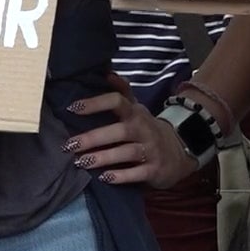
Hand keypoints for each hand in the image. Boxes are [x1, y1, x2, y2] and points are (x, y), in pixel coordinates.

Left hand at [63, 74, 199, 188]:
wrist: (179, 150)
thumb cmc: (146, 128)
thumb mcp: (137, 108)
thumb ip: (122, 92)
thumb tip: (106, 72)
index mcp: (135, 112)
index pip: (117, 101)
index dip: (96, 103)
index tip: (73, 108)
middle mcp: (143, 129)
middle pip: (119, 131)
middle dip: (94, 138)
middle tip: (70, 145)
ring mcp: (150, 150)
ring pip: (126, 153)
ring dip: (103, 157)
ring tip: (81, 162)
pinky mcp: (154, 170)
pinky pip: (137, 173)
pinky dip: (121, 176)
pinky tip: (104, 178)